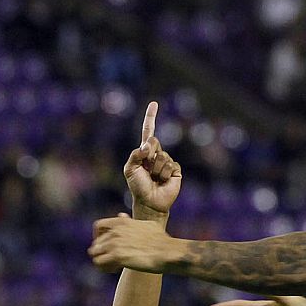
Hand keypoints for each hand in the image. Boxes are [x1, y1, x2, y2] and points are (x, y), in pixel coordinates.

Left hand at [89, 211, 177, 273]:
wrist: (166, 251)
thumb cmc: (160, 240)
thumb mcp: (146, 224)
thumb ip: (130, 221)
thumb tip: (121, 216)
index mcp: (121, 222)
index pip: (98, 226)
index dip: (98, 237)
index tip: (105, 245)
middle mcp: (115, 231)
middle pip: (96, 243)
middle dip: (102, 253)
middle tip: (113, 260)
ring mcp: (114, 243)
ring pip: (95, 254)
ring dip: (102, 261)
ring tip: (113, 266)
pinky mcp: (117, 256)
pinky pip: (99, 263)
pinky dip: (105, 268)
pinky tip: (116, 269)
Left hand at [123, 101, 181, 217]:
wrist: (149, 202)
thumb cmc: (138, 187)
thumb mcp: (130, 169)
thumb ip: (135, 154)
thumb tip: (148, 146)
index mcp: (145, 152)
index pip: (149, 131)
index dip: (151, 117)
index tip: (154, 103)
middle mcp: (157, 154)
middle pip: (154, 142)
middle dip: (149, 153)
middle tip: (147, 169)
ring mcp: (167, 162)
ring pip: (162, 156)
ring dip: (156, 169)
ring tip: (154, 179)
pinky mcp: (175, 170)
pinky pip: (170, 165)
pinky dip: (164, 174)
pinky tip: (163, 181)